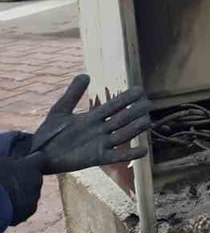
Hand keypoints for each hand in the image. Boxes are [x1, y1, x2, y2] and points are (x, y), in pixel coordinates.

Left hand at [28, 75, 152, 175]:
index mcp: (93, 117)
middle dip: (136, 111)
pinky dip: (130, 154)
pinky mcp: (97, 158)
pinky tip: (143, 151)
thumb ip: (73, 93)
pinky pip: (116, 156)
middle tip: (148, 104)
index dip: (127, 98)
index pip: (114, 105)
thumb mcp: (60, 110)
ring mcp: (100, 144)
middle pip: (123, 119)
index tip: (140, 90)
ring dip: (135, 129)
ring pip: (123, 135)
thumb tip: (86, 75)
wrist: (38, 154)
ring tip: (147, 121)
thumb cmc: (49, 133)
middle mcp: (100, 129)